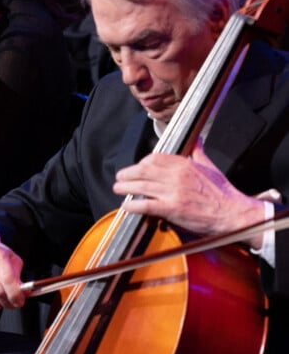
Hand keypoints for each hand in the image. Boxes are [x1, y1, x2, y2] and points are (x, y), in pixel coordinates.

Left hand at [113, 140, 265, 248]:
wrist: (234, 214)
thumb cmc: (222, 192)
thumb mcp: (210, 166)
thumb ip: (198, 152)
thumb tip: (196, 139)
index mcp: (184, 164)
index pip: (155, 157)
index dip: (142, 162)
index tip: (138, 167)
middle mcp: (176, 176)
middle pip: (144, 170)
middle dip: (128, 174)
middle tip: (120, 178)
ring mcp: (174, 192)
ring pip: (142, 186)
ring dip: (126, 188)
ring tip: (118, 189)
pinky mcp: (173, 208)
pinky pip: (147, 205)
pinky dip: (134, 205)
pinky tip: (127, 206)